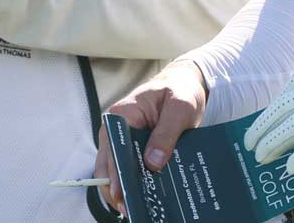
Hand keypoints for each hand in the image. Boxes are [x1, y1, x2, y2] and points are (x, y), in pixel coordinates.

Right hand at [92, 59, 208, 216]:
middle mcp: (116, 128)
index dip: (115, 174)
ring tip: (136, 207)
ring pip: (115, 169)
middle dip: (117, 188)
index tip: (122, 195)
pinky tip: (145, 195)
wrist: (185, 83)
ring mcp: (122, 138)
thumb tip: (153, 163)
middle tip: (130, 209)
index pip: (113, 150)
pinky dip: (134, 181)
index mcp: (121, 115)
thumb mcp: (180, 108)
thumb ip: (166, 134)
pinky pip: (129, 166)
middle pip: (108, 164)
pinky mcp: (132, 146)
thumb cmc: (181, 90)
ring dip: (124, 187)